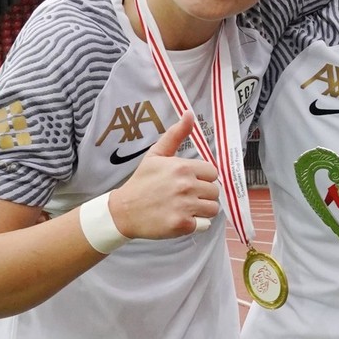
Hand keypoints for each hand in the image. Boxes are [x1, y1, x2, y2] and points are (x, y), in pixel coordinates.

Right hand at [108, 111, 220, 238]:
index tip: (189, 182)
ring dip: (202, 210)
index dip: (202, 178)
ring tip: (184, 208)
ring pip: (213, 208)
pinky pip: (205, 224)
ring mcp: (185, 206)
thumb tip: (189, 113)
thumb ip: (175, 135)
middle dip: (203, 194)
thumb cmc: (142, 182)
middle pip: (214, 191)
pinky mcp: (183, 225)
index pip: (212, 172)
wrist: (124, 211)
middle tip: (185, 197)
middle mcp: (186, 185)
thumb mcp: (156, 155)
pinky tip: (180, 218)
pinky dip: (196, 224)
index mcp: (182, 167)